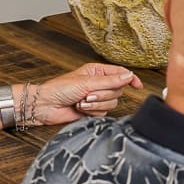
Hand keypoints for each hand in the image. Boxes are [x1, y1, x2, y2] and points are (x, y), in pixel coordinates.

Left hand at [26, 63, 141, 124]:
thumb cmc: (59, 89)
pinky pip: (103, 113)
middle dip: (102, 95)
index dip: (130, 79)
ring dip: (96, 104)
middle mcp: (98, 83)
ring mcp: (96, 97)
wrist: (46, 106)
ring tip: (81, 102)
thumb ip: (110, 81)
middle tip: (88, 95)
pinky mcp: (92, 110)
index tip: (138, 86)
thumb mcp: (86, 82)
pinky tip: (80, 109)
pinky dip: (92, 112)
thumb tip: (129, 76)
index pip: (120, 73)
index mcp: (97, 71)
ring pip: (111, 103)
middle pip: (117, 91)